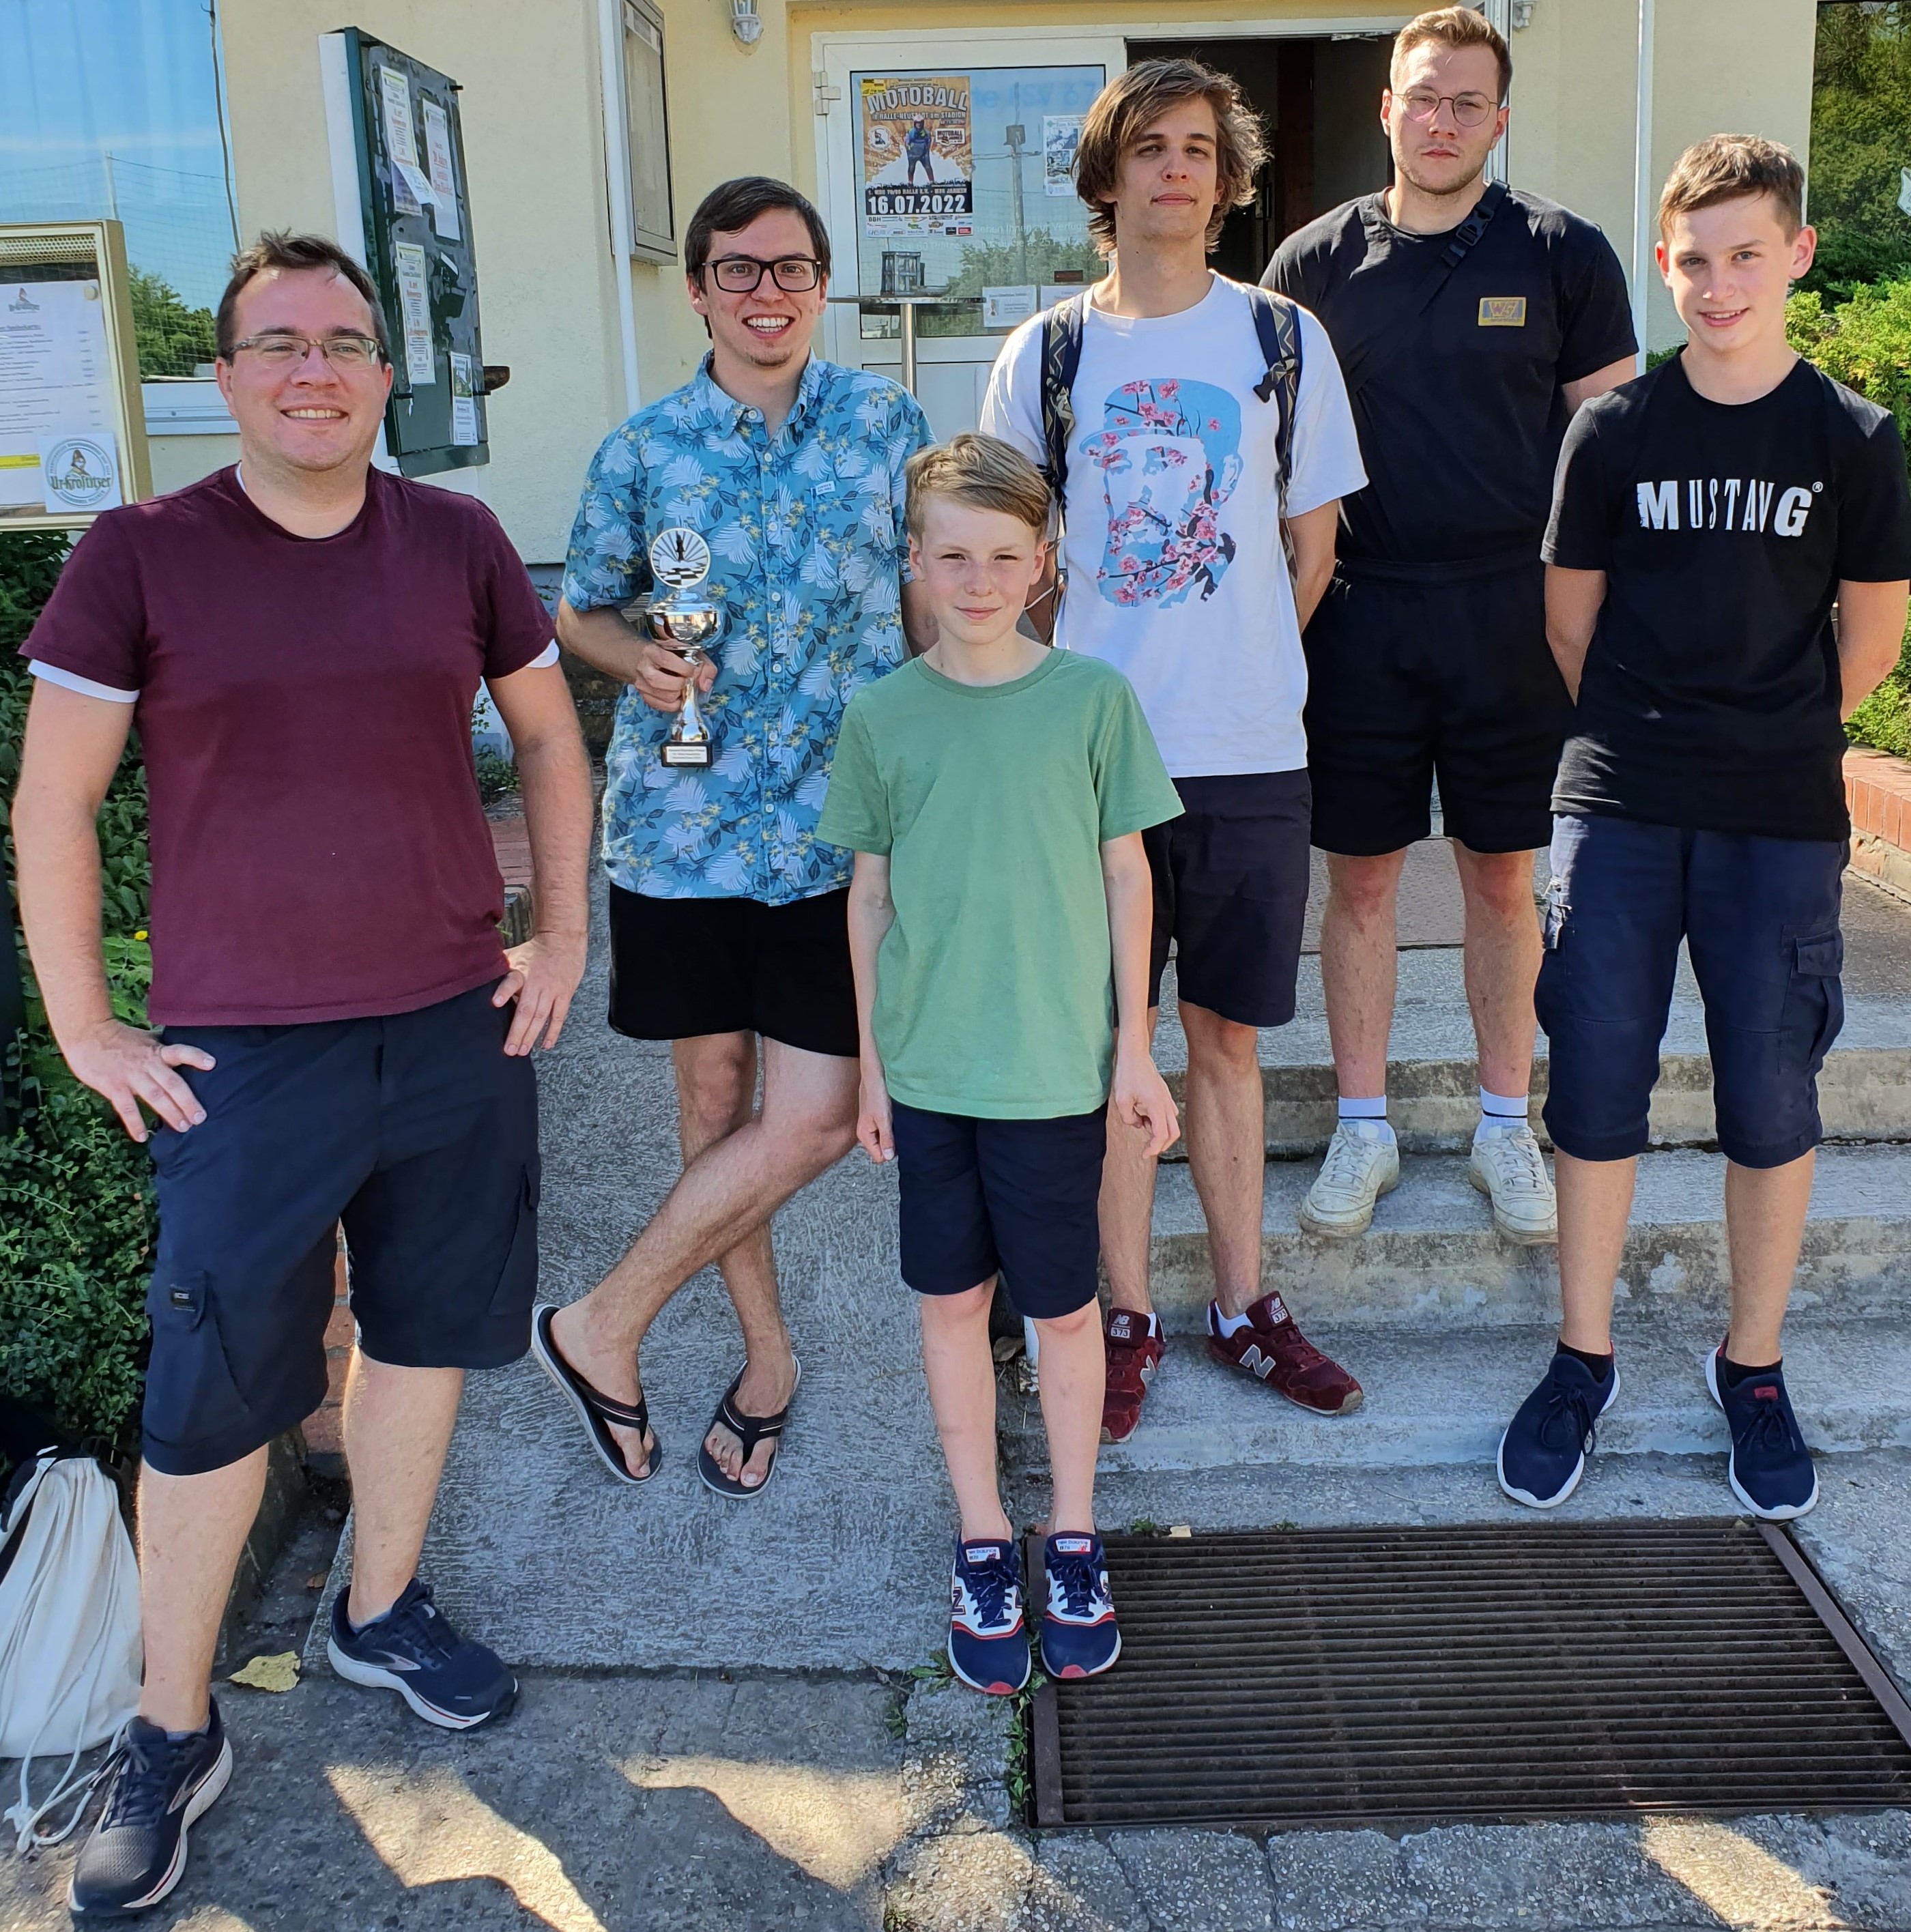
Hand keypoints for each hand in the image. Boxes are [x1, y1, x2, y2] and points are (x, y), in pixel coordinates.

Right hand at [60, 1017, 214, 1142]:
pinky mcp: (113, 1086)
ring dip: (170, 1113)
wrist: (86, 1034)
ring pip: (155, 1096)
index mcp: (156, 1051)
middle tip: (200, 1118)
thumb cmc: (117, 1037)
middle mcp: (147, 1064)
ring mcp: (131, 1075)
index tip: (212, 1064)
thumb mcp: (145, 1038)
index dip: (195, 1057)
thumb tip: (180, 1050)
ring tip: (183, 1127)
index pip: (180, 1052)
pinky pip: (127, 1108)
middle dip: (188, 1101)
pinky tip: (142, 1137)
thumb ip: (161, 1047)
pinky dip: (135, 1123)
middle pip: (172, 1083)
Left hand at [495, 932, 588, 1053]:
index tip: (495, 1003)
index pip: (512, 981)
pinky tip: (545, 1045)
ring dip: (532, 1035)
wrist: (564, 942)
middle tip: (509, 1049)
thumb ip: (499, 968)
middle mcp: (537, 983)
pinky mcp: (564, 995)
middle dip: (517, 1031)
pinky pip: (559, 1017)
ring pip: (542, 1017)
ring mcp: (552, 991)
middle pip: (527, 1009)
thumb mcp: (514, 955)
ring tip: (522, 1051)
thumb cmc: (535, 951)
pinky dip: (553, 1032)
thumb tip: (475, 975)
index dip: (504, 991)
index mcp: (522, 972)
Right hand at [628, 640, 717, 712]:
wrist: (639, 658)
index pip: (666, 661)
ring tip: (684, 688)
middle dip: (683, 684)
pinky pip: (662, 707)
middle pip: (665, 683)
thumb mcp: (686, 650)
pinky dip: (675, 704)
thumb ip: (702, 663)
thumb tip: (705, 685)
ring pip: (665, 698)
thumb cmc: (666, 653)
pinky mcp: (644, 696)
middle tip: (689, 681)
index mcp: (652, 652)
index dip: (685, 669)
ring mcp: (641, 685)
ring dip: (681, 696)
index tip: (695, 670)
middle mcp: (644, 669)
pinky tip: (679, 697)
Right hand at [857, 1062, 894, 1163]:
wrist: (874, 1076)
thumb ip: (886, 1138)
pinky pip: (884, 1131)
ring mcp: (870, 1127)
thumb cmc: (876, 1094)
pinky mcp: (875, 1120)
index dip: (890, 1151)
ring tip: (895, 1122)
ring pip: (884, 1140)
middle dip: (891, 1143)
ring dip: (892, 1134)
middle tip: (897, 1129)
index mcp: (864, 1135)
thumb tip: (889, 1157)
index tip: (897, 1140)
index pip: (879, 1157)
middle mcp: (865, 1133)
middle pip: (881, 1150)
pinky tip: (893, 1117)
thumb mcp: (884, 1118)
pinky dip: (891, 1127)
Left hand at [1112, 1048, 1178, 1159]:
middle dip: (1161, 1145)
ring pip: (1172, 1124)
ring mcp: (1167, 1099)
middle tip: (1147, 1149)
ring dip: (1159, 1132)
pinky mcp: (1165, 1096)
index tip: (1144, 1155)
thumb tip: (1136, 1124)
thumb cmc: (1128, 1074)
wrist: (1135, 1055)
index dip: (1153, 1148)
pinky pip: (1168, 1115)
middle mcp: (1166, 1104)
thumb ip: (1128, 1118)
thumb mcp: (1121, 1100)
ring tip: (1140, 1121)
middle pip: (1172, 1133)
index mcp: (1157, 1106)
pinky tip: (1144, 1116)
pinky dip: (1159, 1122)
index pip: (1161, 1135)